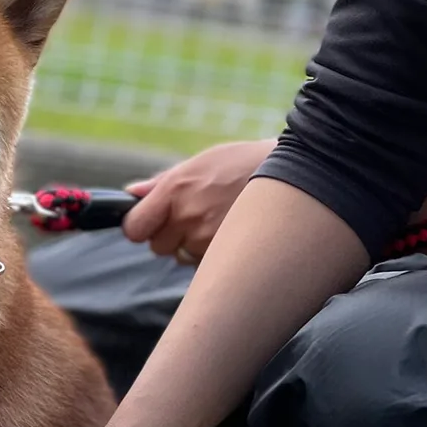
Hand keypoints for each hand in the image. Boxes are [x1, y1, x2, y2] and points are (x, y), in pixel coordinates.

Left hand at [123, 138, 274, 261]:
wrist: (294, 176)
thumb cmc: (243, 164)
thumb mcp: (201, 162)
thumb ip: (162, 183)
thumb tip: (131, 193)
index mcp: (175, 189)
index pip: (135, 228)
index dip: (140, 227)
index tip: (147, 224)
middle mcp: (188, 216)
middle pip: (157, 246)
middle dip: (169, 235)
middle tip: (194, 216)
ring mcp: (207, 239)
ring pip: (181, 257)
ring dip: (191, 245)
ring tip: (218, 221)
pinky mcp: (225, 256)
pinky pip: (203, 264)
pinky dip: (211, 254)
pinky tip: (228, 232)